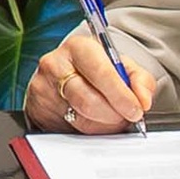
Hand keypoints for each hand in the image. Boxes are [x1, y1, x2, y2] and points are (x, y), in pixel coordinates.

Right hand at [25, 26, 156, 133]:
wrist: (64, 75)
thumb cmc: (96, 70)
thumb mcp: (122, 66)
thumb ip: (140, 80)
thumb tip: (143, 99)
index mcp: (78, 47)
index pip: (101, 72)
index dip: (121, 95)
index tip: (136, 109)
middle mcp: (55, 65)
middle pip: (88, 100)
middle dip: (114, 115)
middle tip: (127, 117)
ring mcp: (42, 88)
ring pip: (79, 118)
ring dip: (104, 125)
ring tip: (112, 118)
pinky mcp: (36, 109)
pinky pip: (68, 129)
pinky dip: (88, 131)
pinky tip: (94, 121)